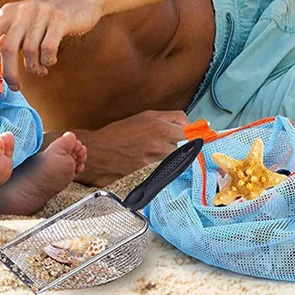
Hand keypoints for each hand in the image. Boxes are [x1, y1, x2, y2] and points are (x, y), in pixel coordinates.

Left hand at [0, 0, 102, 90]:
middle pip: (8, 47)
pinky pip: (48, 49)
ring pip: (29, 51)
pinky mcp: (60, 20)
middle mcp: (22, 11)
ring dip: (33, 68)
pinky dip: (48, 61)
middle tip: (13, 87)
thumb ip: (0, 46)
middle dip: (9, 72)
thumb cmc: (45, 17)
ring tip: (39, 70)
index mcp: (8, 12)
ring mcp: (41, 14)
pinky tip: (50, 61)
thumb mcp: (20, 27)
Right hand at [72, 110, 189, 186]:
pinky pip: (168, 172)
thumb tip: (189, 124)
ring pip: (177, 161)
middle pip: (187, 148)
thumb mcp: (144, 116)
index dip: (192, 133)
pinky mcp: (153, 177)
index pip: (190, 130)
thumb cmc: (120, 132)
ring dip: (173, 159)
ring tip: (156, 156)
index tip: (195, 136)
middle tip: (172, 146)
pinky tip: (152, 166)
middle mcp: (162, 145)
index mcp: (160, 127)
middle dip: (182, 147)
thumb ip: (169, 119)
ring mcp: (158, 163)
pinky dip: (164, 169)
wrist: (99, 153)